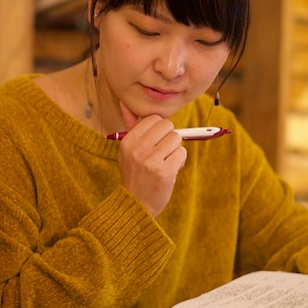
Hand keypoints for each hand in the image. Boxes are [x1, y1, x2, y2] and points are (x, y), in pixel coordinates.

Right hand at [116, 101, 185, 216]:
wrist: (136, 204)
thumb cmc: (134, 174)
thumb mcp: (127, 150)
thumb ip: (130, 126)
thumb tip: (125, 103)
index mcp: (128, 141)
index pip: (154, 119)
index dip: (159, 129)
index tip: (155, 142)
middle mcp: (138, 149)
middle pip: (168, 126)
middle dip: (169, 138)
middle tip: (161, 152)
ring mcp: (151, 161)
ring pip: (177, 139)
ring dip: (175, 150)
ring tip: (165, 162)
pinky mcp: (165, 172)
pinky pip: (182, 153)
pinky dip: (179, 161)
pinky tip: (169, 170)